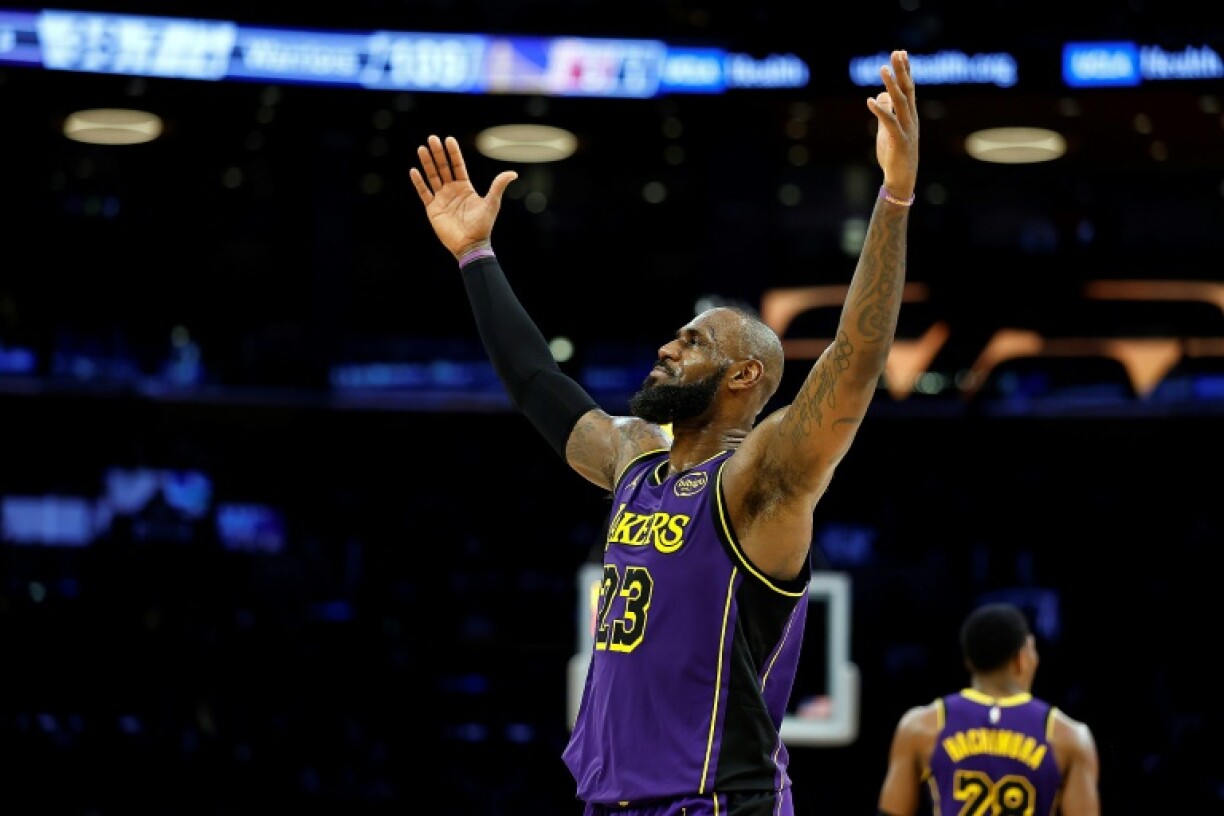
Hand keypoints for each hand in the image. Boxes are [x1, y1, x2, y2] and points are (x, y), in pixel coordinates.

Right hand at [409, 134, 518, 258]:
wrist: (470, 244)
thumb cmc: (482, 225)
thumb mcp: (492, 203)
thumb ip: (498, 186)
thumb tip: (513, 173)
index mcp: (465, 187)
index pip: (457, 165)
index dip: (453, 153)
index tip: (449, 139)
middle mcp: (452, 190)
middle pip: (443, 167)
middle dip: (438, 153)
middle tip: (432, 138)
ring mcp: (441, 199)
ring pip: (432, 176)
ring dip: (427, 163)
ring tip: (421, 149)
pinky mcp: (432, 209)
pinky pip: (424, 193)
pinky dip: (418, 182)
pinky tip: (414, 170)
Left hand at [867, 50, 918, 201]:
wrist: (901, 180)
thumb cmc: (895, 156)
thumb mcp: (888, 130)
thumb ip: (886, 112)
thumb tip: (880, 95)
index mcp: (909, 116)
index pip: (909, 88)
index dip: (906, 71)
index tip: (901, 53)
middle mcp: (910, 119)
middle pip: (907, 90)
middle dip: (902, 71)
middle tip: (897, 52)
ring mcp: (906, 129)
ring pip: (900, 103)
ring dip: (891, 85)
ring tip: (882, 69)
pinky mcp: (898, 141)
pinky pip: (889, 123)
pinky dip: (880, 111)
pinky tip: (870, 101)